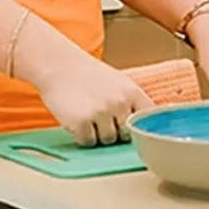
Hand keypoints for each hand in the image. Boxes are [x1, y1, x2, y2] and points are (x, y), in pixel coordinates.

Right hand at [36, 50, 153, 147]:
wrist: (61, 66)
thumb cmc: (90, 76)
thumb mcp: (120, 83)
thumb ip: (132, 103)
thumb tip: (144, 126)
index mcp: (132, 92)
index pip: (148, 120)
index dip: (141, 127)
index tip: (133, 129)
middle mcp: (119, 103)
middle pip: (127, 135)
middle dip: (117, 131)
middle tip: (103, 117)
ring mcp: (101, 113)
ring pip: (108, 140)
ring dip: (98, 134)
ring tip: (89, 116)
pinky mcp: (81, 123)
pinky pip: (88, 142)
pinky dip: (83, 136)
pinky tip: (78, 120)